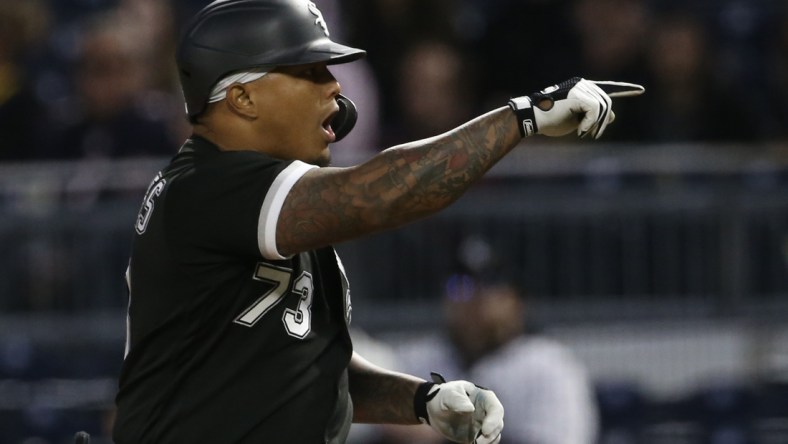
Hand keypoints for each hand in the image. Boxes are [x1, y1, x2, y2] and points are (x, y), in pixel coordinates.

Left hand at [415, 374, 503, 443]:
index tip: (485, 430)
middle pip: (498, 424)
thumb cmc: (444, 396)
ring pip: (494, 435)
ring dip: (488, 442)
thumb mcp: (449, 395)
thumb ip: (458, 400)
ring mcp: (483, 424)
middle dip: (492, 435)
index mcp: (484, 398)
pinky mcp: (477, 435)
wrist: (434, 409)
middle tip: (479, 442)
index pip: (496, 409)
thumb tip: (470, 408)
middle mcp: (487, 412)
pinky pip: (485, 442)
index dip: (494, 420)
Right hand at [509, 77, 644, 138]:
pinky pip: (595, 111)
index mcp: (583, 88)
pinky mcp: (579, 95)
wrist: (532, 118)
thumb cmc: (551, 119)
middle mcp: (584, 84)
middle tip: (594, 135)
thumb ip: (594, 115)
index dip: (625, 89)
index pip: (608, 88)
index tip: (640, 90)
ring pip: (603, 107)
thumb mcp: (577, 119)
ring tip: (584, 133)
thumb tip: (612, 116)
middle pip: (607, 103)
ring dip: (596, 125)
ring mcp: (581, 87)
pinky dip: (589, 124)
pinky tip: (580, 130)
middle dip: (603, 122)